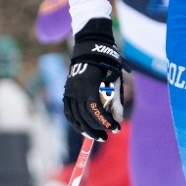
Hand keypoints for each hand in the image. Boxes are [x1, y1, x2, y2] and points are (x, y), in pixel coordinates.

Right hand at [63, 17, 122, 139]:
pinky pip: (68, 112)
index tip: (114, 128)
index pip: (95, 109)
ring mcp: (69, 90)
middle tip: (107, 136)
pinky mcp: (67, 92)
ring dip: (86, 129)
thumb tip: (118, 120)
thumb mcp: (115, 81)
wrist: (90, 50)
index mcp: (89, 84)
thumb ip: (116, 101)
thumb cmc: (107, 65)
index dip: (104, 121)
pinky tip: (83, 130)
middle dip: (96, 128)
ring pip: (75, 116)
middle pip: (84, 115)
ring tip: (97, 136)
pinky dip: (75, 123)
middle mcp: (76, 88)